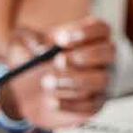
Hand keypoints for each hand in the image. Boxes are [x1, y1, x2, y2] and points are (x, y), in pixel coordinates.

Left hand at [0, 16, 115, 129]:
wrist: (26, 89)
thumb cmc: (31, 57)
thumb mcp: (23, 42)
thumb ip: (29, 40)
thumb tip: (40, 48)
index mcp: (90, 36)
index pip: (100, 28)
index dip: (85, 32)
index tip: (60, 40)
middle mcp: (103, 57)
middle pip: (108, 52)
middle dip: (85, 56)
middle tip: (58, 61)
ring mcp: (102, 82)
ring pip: (100, 80)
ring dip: (73, 80)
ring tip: (46, 82)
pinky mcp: (95, 104)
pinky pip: (91, 104)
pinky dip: (71, 104)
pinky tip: (51, 101)